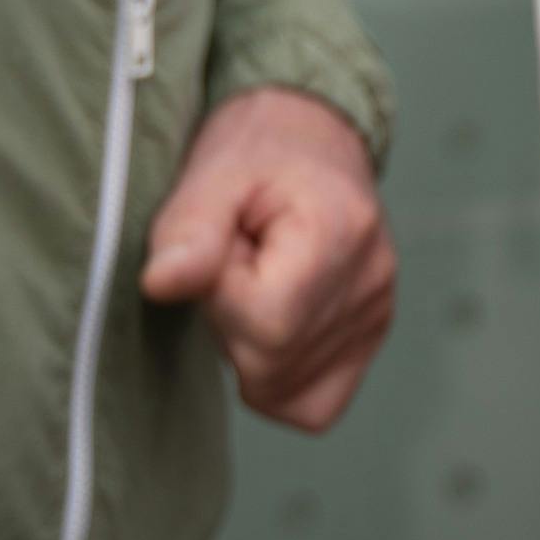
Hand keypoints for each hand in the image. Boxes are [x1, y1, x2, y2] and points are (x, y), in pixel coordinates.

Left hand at [141, 85, 397, 429]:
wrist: (307, 134)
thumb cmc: (255, 151)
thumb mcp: (210, 175)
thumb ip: (187, 233)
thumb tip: (160, 284)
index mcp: (341, 232)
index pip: (267, 325)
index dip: (222, 298)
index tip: (223, 249)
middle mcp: (374, 279)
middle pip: (273, 365)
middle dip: (230, 323)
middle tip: (234, 263)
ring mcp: (378, 312)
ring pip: (287, 390)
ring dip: (250, 347)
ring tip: (255, 281)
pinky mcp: (372, 336)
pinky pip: (314, 405)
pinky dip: (277, 381)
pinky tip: (266, 327)